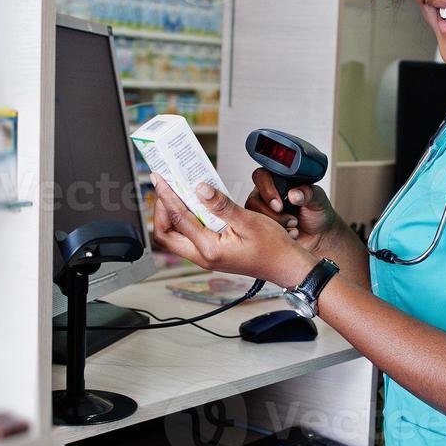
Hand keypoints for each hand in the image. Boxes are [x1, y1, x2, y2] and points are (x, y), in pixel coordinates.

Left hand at [151, 175, 317, 287]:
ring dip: (171, 215)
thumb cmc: (273, 248)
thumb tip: (200, 188)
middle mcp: (203, 257)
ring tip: (175, 193)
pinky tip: (192, 204)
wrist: (285, 265)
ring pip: (174, 237)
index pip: (178, 219)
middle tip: (165, 188)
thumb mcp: (249, 221)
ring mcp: (205, 257)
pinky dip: (184, 220)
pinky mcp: (210, 254)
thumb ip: (222, 205)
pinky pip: (188, 237)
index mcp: (210, 250)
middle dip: (160, 210)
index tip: (160, 180)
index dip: (166, 196)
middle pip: (165, 234)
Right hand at [244, 169, 339, 252]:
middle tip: (290, 219)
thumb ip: (308, 193)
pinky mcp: (263, 228)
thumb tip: (294, 194)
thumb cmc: (317, 212)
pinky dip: (275, 234)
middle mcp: (267, 195)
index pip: (261, 176)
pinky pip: (258, 231)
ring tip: (294, 225)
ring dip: (275, 224)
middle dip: (271, 213)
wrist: (320, 235)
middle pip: (253, 199)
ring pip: (254, 216)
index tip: (279, 205)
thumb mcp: (318, 199)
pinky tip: (290, 234)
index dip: (267, 190)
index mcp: (278, 181)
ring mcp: (263, 212)